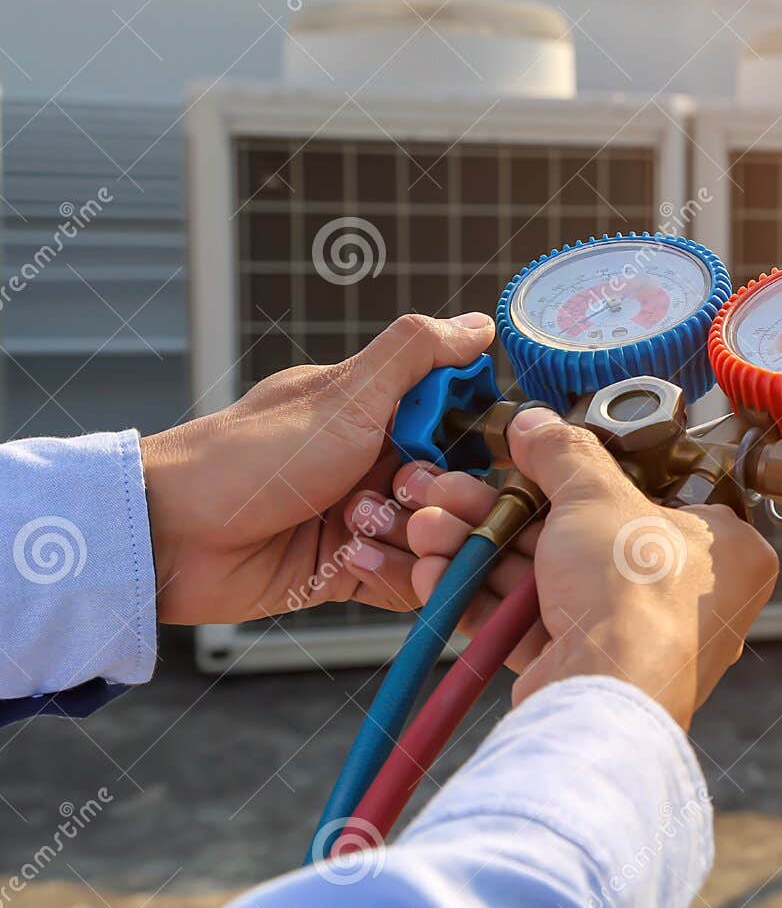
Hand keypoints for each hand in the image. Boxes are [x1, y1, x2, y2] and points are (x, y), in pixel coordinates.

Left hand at [139, 313, 495, 625]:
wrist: (176, 535)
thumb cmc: (251, 456)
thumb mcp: (346, 392)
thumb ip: (416, 352)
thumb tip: (480, 324)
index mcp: (381, 413)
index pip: (464, 428)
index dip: (474, 443)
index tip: (462, 450)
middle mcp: (379, 465)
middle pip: (460, 489)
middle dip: (443, 499)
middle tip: (404, 495)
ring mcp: (368, 520)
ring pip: (438, 540)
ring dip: (409, 538)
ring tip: (357, 529)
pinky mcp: (354, 570)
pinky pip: (409, 582)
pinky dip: (391, 573)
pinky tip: (348, 558)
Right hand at [377, 408, 777, 728]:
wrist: (603, 695)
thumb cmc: (634, 596)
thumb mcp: (598, 496)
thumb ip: (565, 455)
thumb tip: (538, 426)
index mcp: (725, 549)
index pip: (658, 491)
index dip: (592, 474)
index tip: (537, 457)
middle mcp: (688, 596)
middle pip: (584, 535)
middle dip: (505, 512)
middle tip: (458, 491)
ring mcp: (636, 636)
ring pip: (548, 578)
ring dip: (483, 550)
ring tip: (432, 527)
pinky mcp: (588, 669)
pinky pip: (532, 623)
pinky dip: (484, 598)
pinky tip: (438, 573)